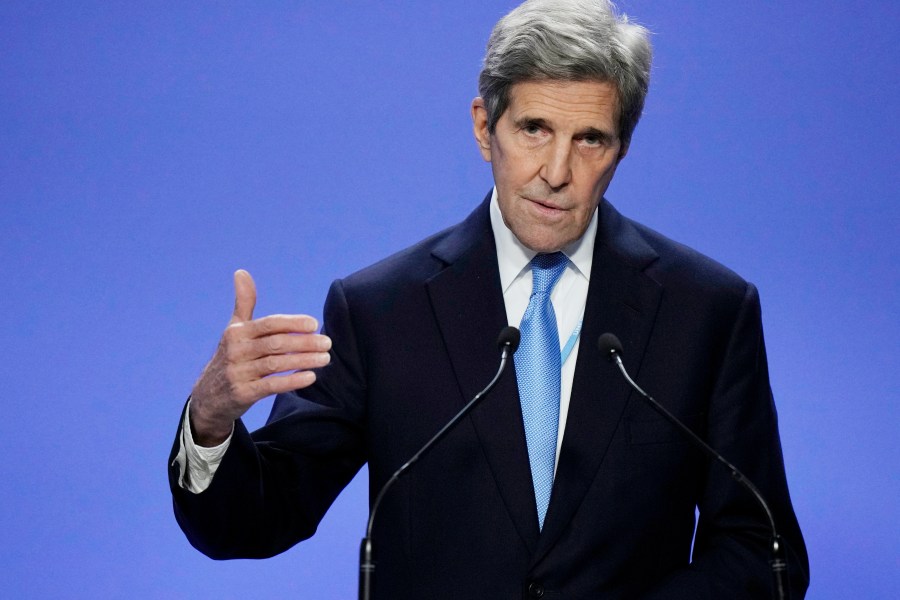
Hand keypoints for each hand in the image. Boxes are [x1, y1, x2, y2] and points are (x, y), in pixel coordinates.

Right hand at [189, 269, 331, 445]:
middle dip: (304, 342)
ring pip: (276, 364)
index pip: (269, 324)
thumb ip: (243, 302)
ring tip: (325, 358)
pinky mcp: (243, 394)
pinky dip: (292, 381)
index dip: (293, 323)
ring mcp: (239, 373)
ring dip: (303, 360)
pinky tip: (310, 377)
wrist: (208, 396)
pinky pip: (271, 386)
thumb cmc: (230, 357)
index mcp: (237, 333)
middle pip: (276, 343)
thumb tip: (241, 272)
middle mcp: (236, 351)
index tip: (314, 324)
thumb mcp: (234, 330)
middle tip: (327, 342)